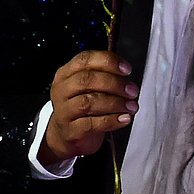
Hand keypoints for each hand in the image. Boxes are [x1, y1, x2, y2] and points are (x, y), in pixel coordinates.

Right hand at [39, 49, 138, 165]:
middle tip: (132, 90)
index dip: (108, 62)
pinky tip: (124, 118)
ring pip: (89, 102)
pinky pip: (92, 124)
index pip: (85, 60)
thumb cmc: (82, 106)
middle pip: (87, 80)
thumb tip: (125, 73)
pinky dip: (112, 120)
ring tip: (130, 106)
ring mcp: (64, 111)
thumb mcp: (89, 87)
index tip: (127, 69)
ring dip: (115, 103)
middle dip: (114, 83)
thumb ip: (104, 75)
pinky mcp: (71, 130)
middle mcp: (62, 90)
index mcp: (66, 73)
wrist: (68, 134)